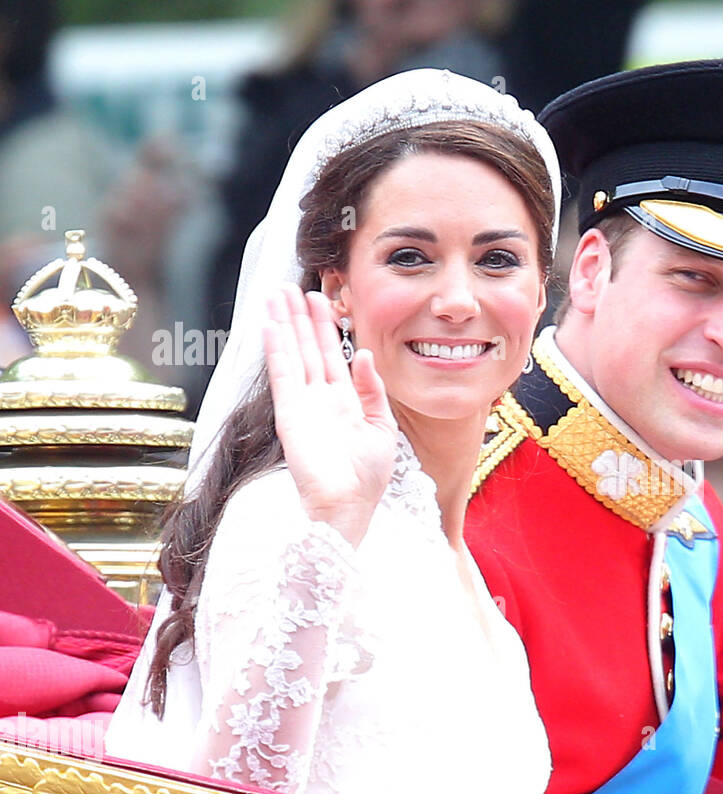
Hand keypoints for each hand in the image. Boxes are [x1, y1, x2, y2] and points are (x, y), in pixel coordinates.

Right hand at [263, 286, 398, 547]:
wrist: (350, 507)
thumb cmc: (368, 478)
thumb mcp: (382, 427)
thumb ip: (372, 390)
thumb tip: (363, 354)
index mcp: (344, 403)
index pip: (331, 355)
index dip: (325, 326)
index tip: (320, 297)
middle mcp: (320, 400)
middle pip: (307, 348)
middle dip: (299, 317)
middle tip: (291, 285)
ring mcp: (302, 405)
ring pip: (292, 354)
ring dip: (283, 324)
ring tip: (276, 293)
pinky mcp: (290, 414)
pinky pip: (282, 374)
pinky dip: (275, 349)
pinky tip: (270, 325)